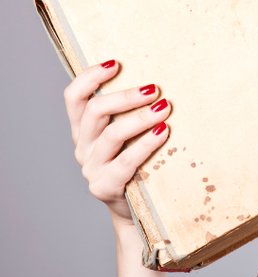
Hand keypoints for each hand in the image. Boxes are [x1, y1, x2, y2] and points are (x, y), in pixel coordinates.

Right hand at [64, 59, 173, 226]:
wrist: (136, 213)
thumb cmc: (137, 168)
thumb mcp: (127, 141)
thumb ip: (129, 117)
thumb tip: (159, 87)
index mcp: (82, 130)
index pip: (74, 97)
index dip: (90, 77)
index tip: (115, 63)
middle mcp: (82, 147)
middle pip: (95, 112)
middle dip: (126, 97)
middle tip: (155, 89)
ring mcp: (91, 168)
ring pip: (111, 134)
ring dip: (140, 118)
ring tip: (164, 108)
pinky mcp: (105, 186)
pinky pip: (126, 161)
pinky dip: (146, 144)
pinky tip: (164, 133)